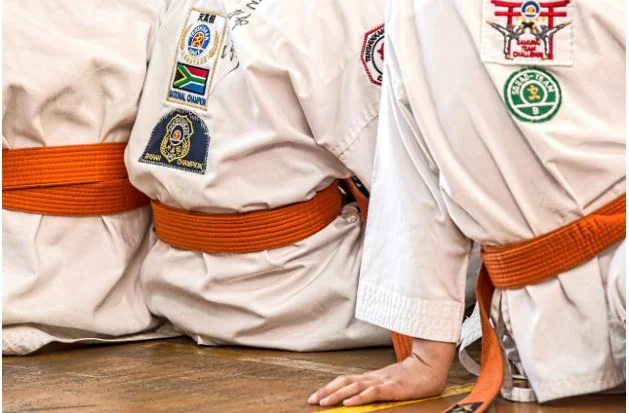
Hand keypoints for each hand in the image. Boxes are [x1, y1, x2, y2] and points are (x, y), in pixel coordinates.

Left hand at [307, 338, 455, 406]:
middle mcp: (373, 378)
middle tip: (312, 400)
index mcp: (371, 377)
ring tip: (324, 402)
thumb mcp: (390, 383)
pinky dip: (359, 398)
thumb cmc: (413, 377)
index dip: (329, 387)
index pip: (345, 381)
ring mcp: (382, 381)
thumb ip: (375, 388)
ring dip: (337, 395)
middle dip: (327, 392)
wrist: (430, 366)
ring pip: (355, 387)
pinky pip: (372, 393)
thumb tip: (359, 396)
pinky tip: (349, 403)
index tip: (316, 396)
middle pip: (345, 383)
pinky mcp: (392, 387)